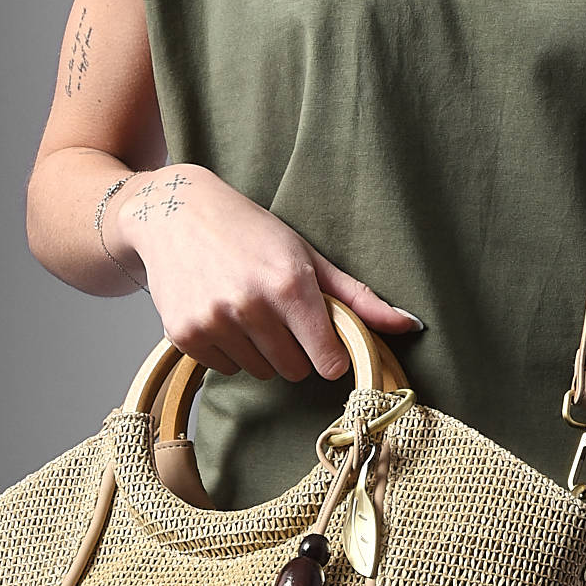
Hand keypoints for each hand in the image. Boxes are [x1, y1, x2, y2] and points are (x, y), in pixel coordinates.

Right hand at [108, 164, 422, 378]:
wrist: (174, 213)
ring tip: (247, 309)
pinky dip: (230, 350)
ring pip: (260, 372)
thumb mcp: (308, 256)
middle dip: (294, 349)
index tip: (324, 342)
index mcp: (289, 285)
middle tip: (278, 314)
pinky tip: (221, 313)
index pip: (328, 362)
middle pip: (295, 370)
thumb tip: (411, 325)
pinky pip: (227, 369)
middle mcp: (251, 306)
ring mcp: (214, 322)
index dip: (330, 355)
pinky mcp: (185, 336)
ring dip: (261, 350)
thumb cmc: (251, 231)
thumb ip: (359, 297)